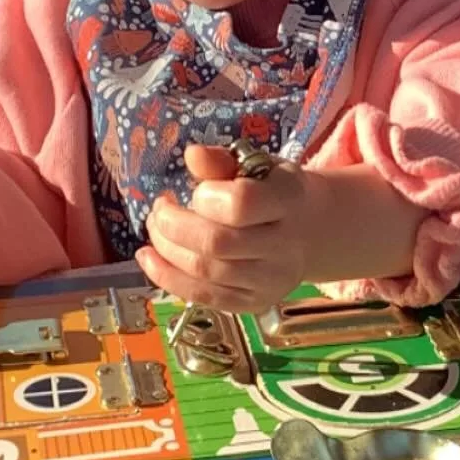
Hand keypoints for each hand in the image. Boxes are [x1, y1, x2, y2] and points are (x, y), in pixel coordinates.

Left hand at [139, 144, 309, 314]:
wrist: (309, 231)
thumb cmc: (272, 192)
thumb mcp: (255, 165)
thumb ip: (222, 161)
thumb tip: (193, 155)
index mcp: (288, 200)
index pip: (241, 204)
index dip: (205, 198)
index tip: (195, 190)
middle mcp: (285, 246)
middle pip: (216, 243)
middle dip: (172, 226)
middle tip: (158, 211)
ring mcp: (271, 280)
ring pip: (205, 272)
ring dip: (166, 249)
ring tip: (155, 229)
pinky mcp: (254, 303)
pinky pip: (203, 297)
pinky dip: (167, 277)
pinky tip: (149, 258)